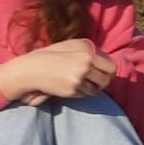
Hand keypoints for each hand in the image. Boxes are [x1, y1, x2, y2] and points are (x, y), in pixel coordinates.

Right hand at [0, 39, 115, 100]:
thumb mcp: (70, 49)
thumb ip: (88, 55)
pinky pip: (83, 95)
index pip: (111, 67)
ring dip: (89, 89)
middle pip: (105, 80)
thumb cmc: (50, 57)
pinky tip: (70, 87)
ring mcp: (78, 79)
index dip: (110, 74)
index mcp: (87, 55)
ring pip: (94, 90)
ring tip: (79, 85)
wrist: (32, 69)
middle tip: (96, 84)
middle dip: (102, 84)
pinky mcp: (72, 90)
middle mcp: (85, 66)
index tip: (105, 76)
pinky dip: (79, 93)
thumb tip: (105, 65)